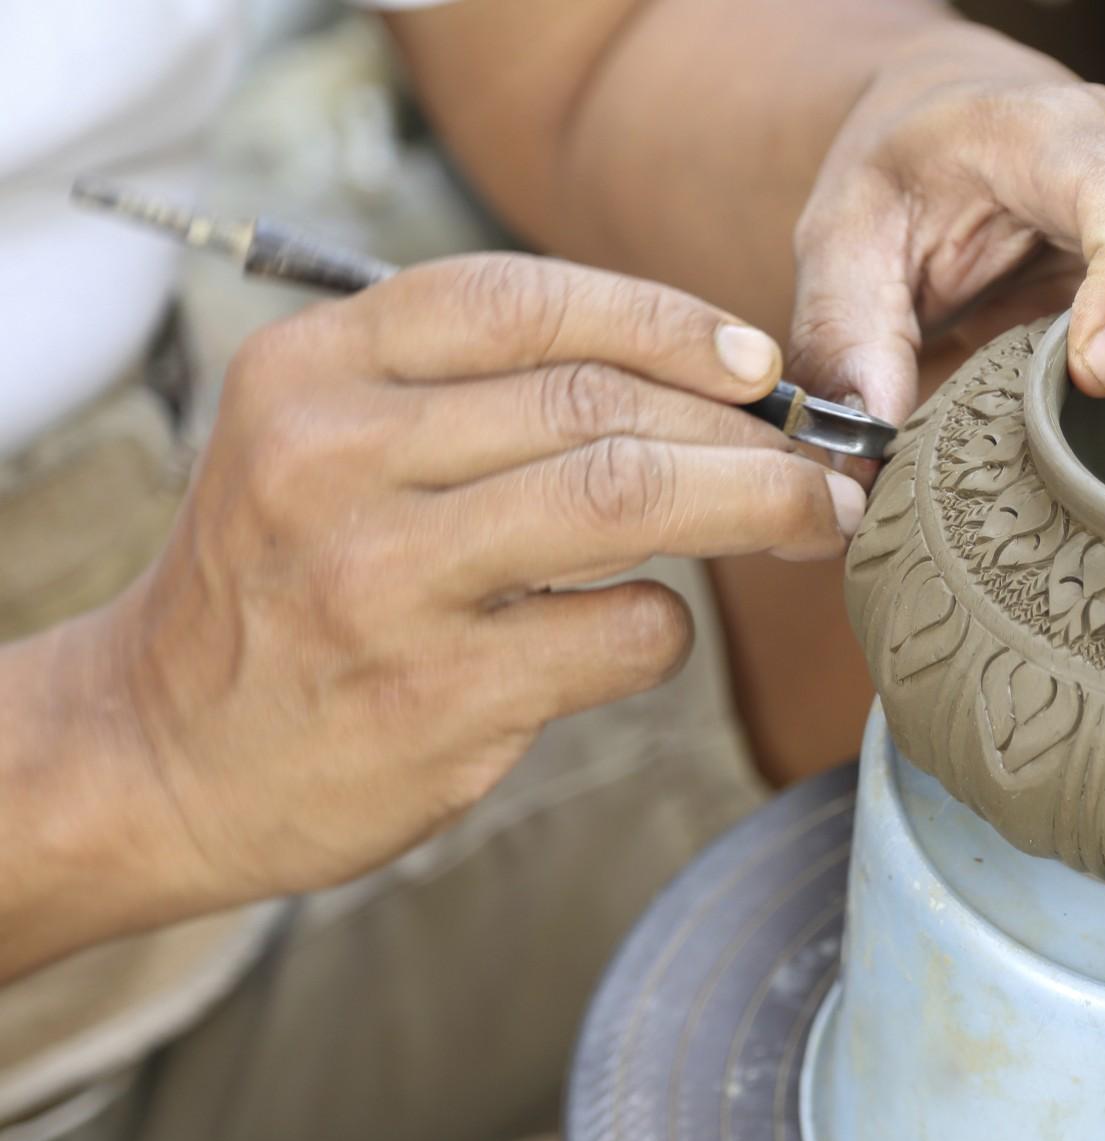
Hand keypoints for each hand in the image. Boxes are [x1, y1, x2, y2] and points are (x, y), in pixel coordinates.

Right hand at [88, 255, 861, 909]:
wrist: (160, 753)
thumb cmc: (285, 583)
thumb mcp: (321, 443)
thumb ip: (468, 395)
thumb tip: (701, 378)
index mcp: (310, 371)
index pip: (521, 299)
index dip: (665, 320)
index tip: (756, 360)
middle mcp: (332, 459)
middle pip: (598, 402)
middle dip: (745, 430)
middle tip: (821, 463)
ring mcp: (380, 581)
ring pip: (627, 499)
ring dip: (753, 506)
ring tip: (811, 523)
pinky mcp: (433, 697)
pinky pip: (620, 634)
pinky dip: (666, 628)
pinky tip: (645, 633)